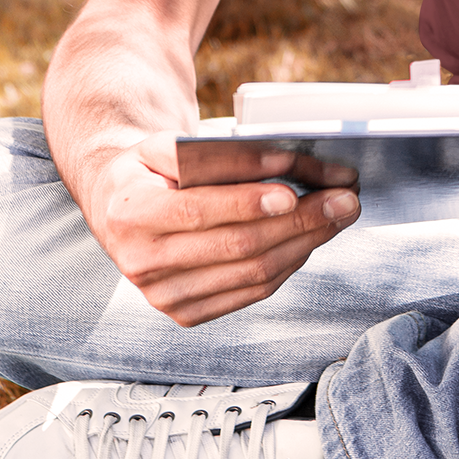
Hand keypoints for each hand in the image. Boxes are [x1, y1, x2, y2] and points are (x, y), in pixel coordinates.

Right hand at [87, 134, 360, 327]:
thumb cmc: (148, 171)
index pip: (198, 211)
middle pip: (236, 246)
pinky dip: (288, 264)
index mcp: (130, 214)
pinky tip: (310, 239)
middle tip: (342, 199)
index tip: (290, 192)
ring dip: (305, 243)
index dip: (247, 203)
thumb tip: (281, 160)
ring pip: (252, 273)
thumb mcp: (164, 145)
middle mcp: (143, 263)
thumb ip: (216, 152)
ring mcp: (164, 296)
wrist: (116, 208)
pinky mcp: (186, 313)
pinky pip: (250, 292)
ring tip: (337, 215)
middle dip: (299, 221)